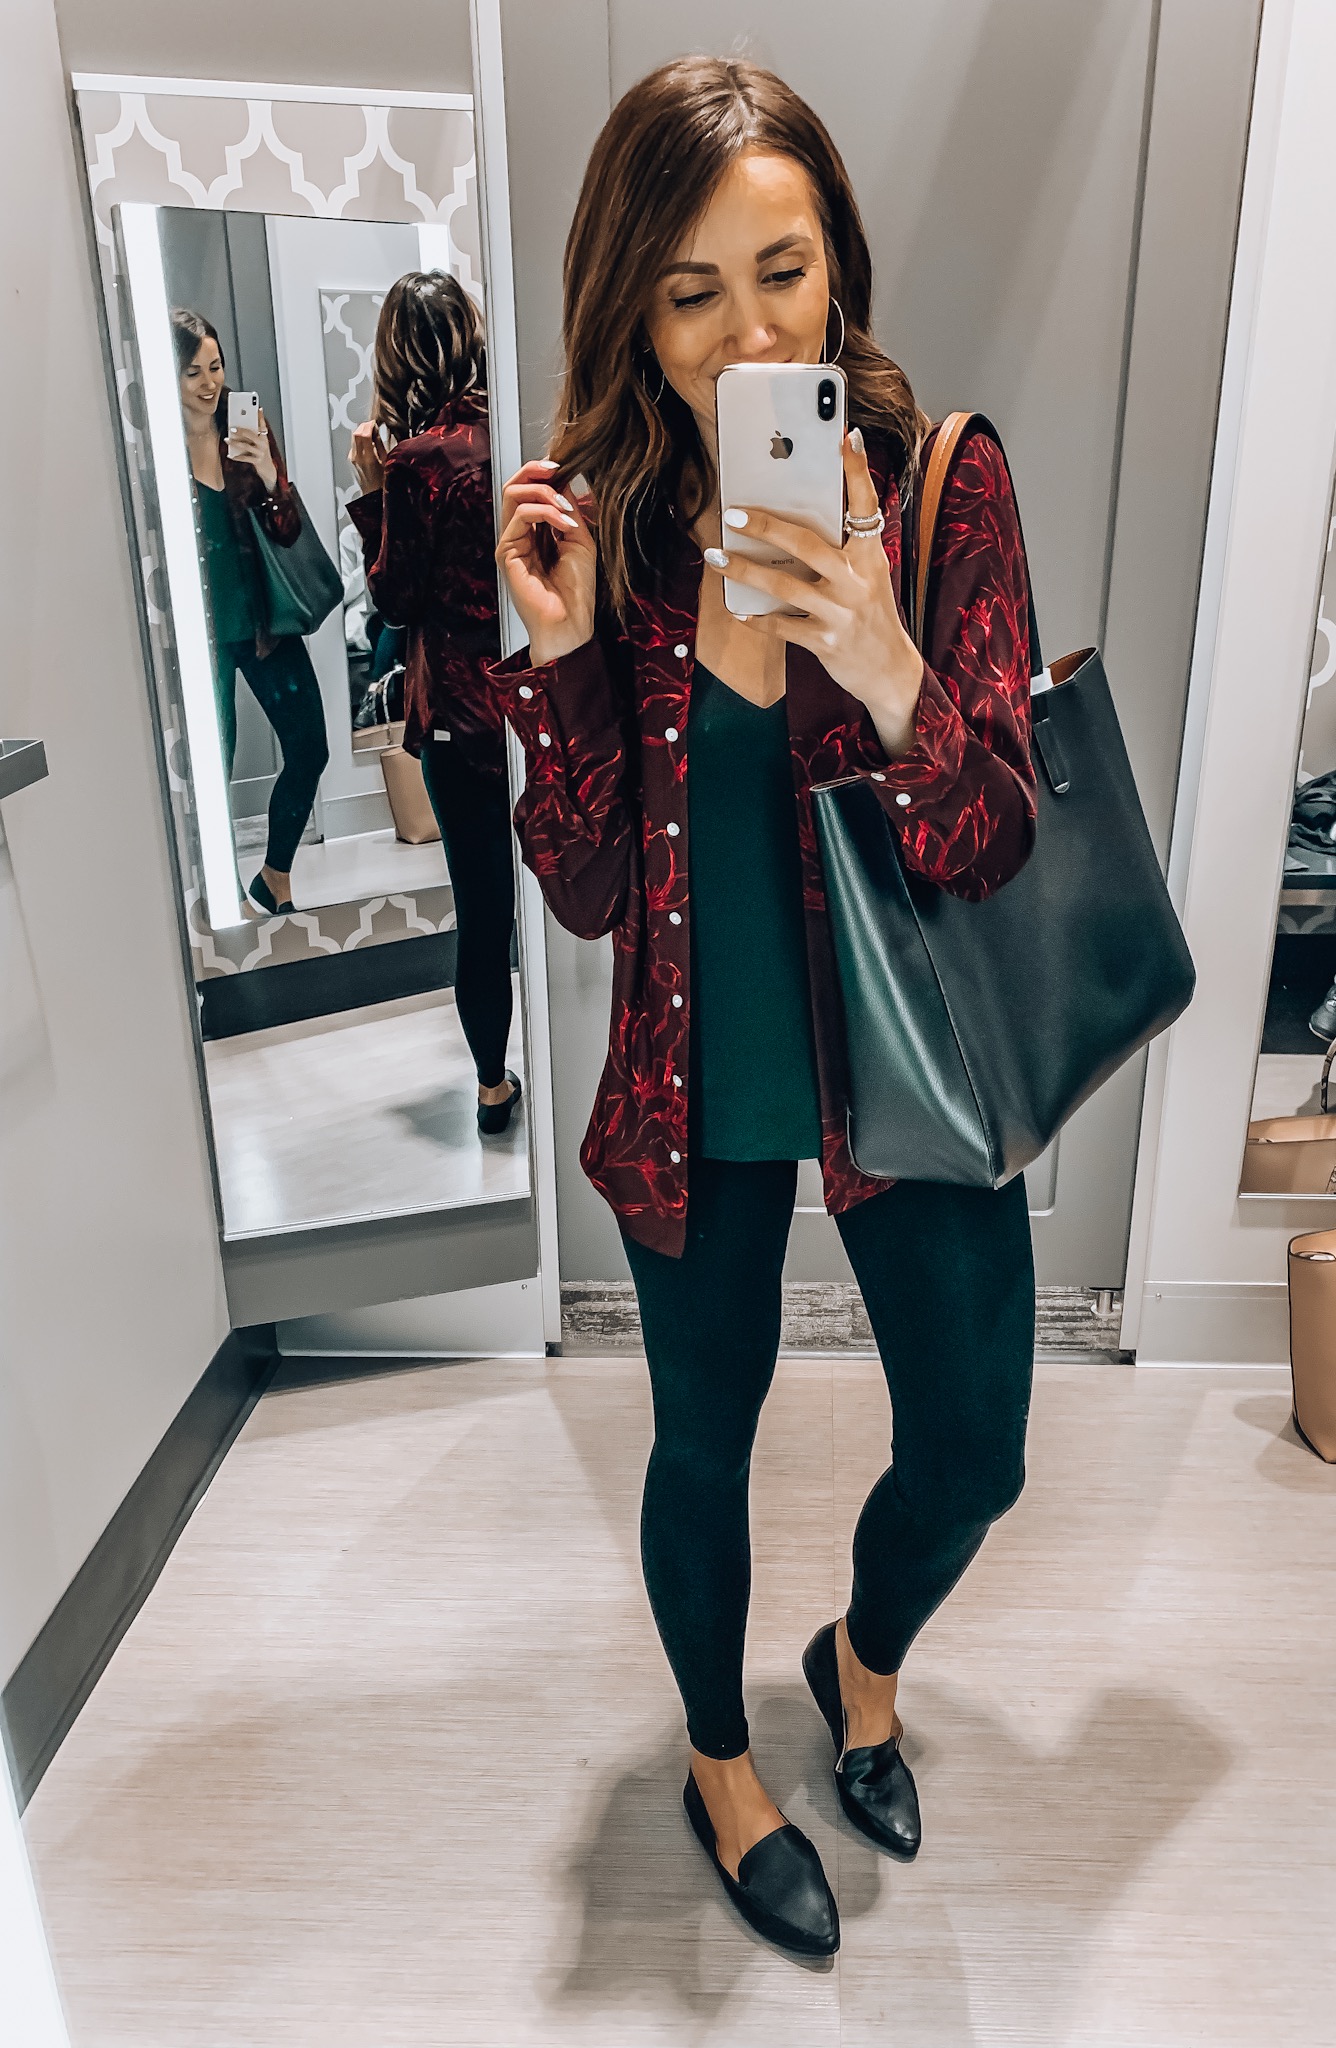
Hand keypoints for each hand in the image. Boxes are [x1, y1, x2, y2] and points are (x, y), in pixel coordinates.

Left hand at [226, 411, 277, 491]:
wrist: (268, 469)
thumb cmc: (261, 453)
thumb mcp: (259, 443)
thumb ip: (253, 434)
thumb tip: (241, 425)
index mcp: (264, 437)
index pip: (262, 425)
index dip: (260, 416)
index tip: (258, 408)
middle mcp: (263, 444)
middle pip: (251, 435)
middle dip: (241, 431)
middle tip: (232, 428)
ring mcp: (260, 453)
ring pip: (246, 446)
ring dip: (235, 443)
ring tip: (227, 440)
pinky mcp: (257, 461)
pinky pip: (245, 458)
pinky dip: (236, 457)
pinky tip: (230, 455)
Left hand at [350, 420, 386, 493]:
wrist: (372, 494)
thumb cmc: (382, 481)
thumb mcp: (386, 461)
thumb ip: (379, 444)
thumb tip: (375, 431)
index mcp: (368, 457)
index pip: (364, 434)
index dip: (369, 425)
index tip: (374, 423)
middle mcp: (357, 457)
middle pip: (356, 433)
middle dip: (364, 426)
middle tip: (371, 426)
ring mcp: (352, 458)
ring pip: (353, 437)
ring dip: (361, 432)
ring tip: (370, 434)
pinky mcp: (350, 460)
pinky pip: (353, 444)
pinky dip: (359, 439)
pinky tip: (367, 443)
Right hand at [496, 459, 596, 664]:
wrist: (570, 623)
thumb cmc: (576, 591)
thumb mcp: (580, 539)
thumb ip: (570, 510)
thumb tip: (564, 480)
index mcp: (536, 531)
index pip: (529, 490)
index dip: (542, 473)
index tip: (563, 467)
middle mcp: (519, 534)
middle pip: (514, 486)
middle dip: (535, 471)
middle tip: (557, 470)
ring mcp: (510, 543)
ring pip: (513, 494)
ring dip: (544, 492)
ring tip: (566, 509)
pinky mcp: (506, 552)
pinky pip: (520, 516)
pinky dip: (545, 512)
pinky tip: (564, 523)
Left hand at [706, 428, 923, 756]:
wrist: (890, 671)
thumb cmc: (870, 616)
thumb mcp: (867, 577)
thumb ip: (841, 550)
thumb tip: (793, 522)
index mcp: (870, 557)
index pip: (865, 506)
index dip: (856, 471)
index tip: (844, 437)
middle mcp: (857, 580)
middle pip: (806, 544)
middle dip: (766, 526)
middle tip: (732, 513)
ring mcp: (840, 612)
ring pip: (784, 585)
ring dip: (745, 570)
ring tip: (716, 557)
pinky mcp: (825, 641)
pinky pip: (781, 625)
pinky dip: (756, 616)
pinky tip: (736, 607)